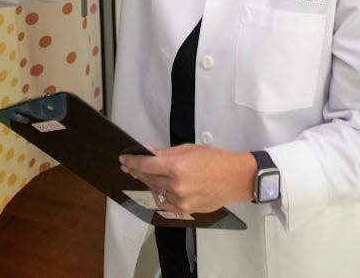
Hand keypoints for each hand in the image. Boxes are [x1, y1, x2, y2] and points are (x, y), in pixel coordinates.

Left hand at [119, 144, 254, 214]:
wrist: (235, 178)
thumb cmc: (215, 160)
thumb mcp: (188, 149)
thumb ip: (165, 153)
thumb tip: (148, 152)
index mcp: (176, 166)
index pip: (145, 164)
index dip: (132, 161)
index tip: (124, 159)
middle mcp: (176, 185)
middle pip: (148, 179)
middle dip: (137, 171)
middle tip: (129, 166)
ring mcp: (181, 200)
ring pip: (156, 191)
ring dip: (148, 183)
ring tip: (143, 175)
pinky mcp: (186, 210)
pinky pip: (166, 203)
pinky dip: (160, 195)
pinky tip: (158, 188)